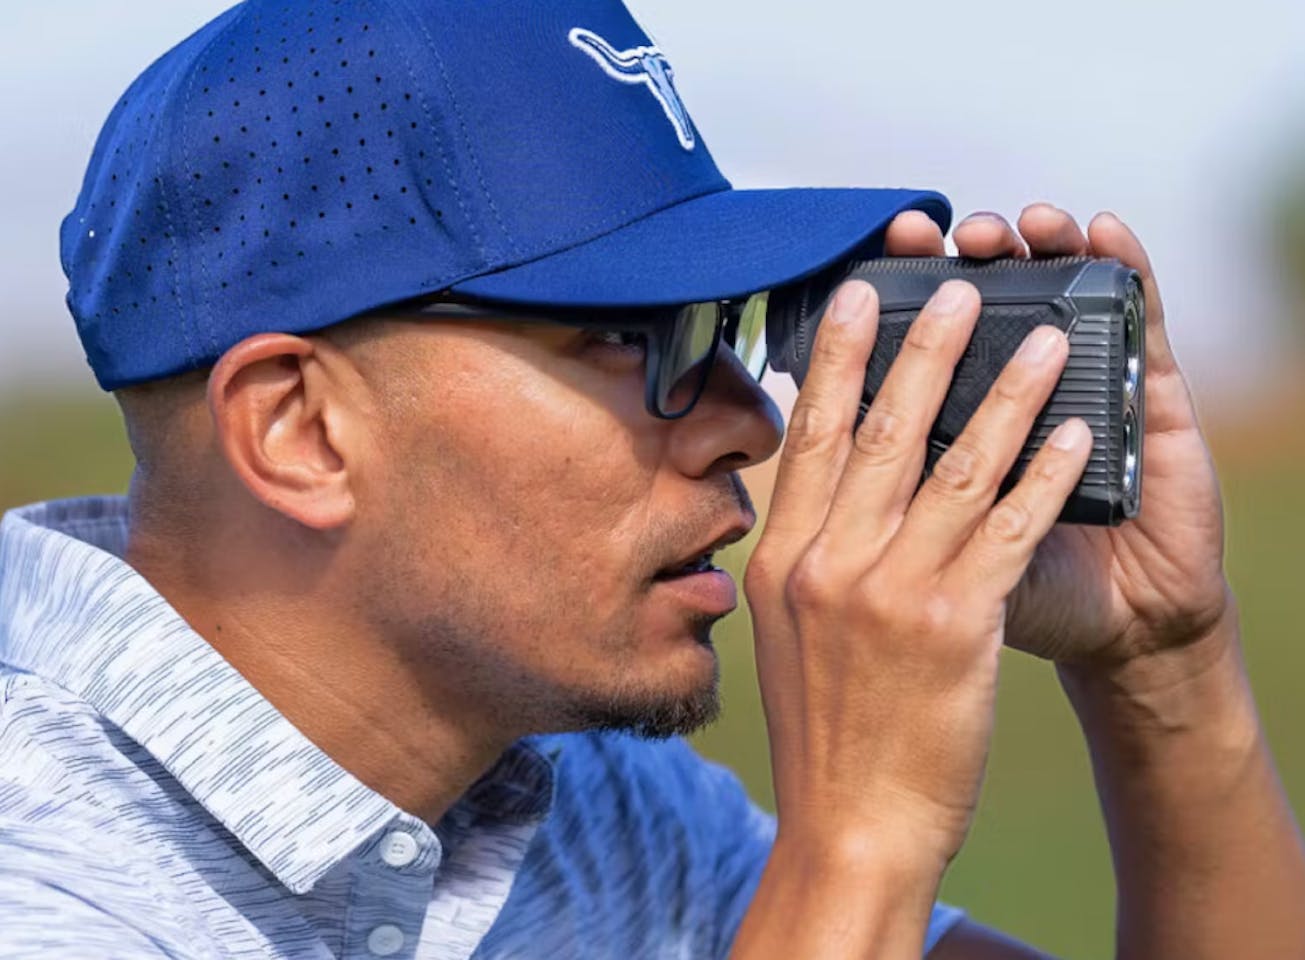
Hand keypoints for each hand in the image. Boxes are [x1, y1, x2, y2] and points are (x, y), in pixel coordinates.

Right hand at [744, 268, 1092, 865]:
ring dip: (1008, 394)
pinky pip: (1009, 529)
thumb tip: (825, 485)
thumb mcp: (790, 632)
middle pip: (884, 433)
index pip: (813, 438)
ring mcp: (889, 592)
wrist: (850, 824)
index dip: (840, 360)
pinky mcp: (956, 625)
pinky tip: (1077, 435)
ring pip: (958, 467)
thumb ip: (807, 555)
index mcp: (784, 560)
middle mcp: (829, 563)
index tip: (862, 297)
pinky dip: (1047, 475)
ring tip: (1046, 338)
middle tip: (960, 286)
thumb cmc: (825, 731)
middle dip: (926, 350)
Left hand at [883, 207, 1231, 674]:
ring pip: (1057, 298)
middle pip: (981, 312)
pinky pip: (1142, 325)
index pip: (914, 363)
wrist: (1128, 629)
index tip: (850, 279)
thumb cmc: (1027, 592)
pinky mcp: (1157, 396)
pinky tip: (1103, 235)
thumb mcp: (941, 561)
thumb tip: (816, 458)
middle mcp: (1019, 398)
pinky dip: (1126, 276)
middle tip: (915, 229)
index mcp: (961, 432)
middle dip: (944, 268)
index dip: (884, 320)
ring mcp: (1089, 386)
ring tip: (1001, 227)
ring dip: (1029, 254)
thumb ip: (890, 510)